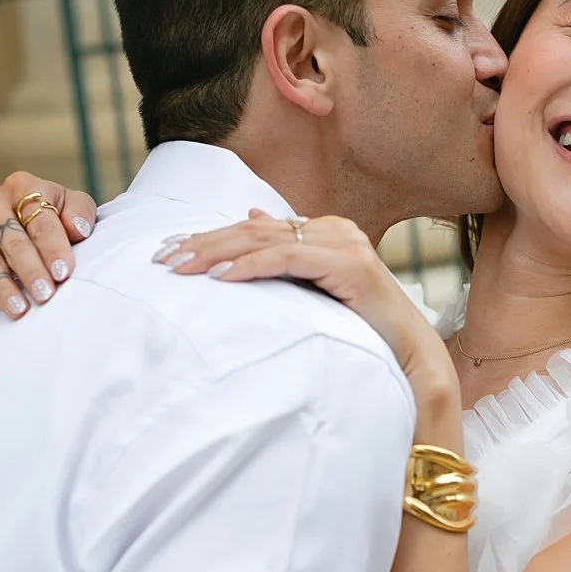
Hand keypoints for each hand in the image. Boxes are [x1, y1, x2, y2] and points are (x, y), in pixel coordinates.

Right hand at [0, 172, 98, 342]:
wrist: (17, 237)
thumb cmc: (50, 224)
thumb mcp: (69, 210)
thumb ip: (80, 213)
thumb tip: (77, 229)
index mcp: (22, 186)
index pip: (40, 219)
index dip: (53, 246)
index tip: (64, 273)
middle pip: (12, 240)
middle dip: (29, 269)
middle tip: (45, 295)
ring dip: (3, 290)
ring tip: (19, 312)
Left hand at [156, 212, 451, 393]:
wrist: (409, 354)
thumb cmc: (359, 328)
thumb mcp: (312, 288)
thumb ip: (284, 254)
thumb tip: (251, 217)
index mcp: (323, 230)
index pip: (253, 227)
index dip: (209, 237)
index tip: (168, 251)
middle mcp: (333, 229)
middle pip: (253, 229)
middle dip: (203, 243)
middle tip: (162, 258)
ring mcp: (343, 243)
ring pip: (265, 239)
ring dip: (217, 252)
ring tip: (180, 267)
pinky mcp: (350, 264)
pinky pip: (287, 258)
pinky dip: (250, 265)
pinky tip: (220, 277)